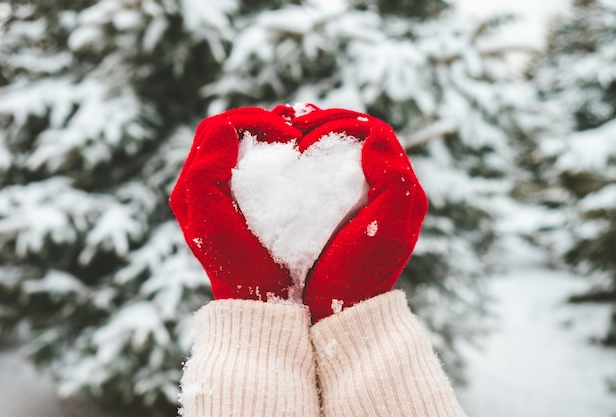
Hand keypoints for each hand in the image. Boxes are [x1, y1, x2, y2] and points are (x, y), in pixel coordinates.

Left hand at [169, 107, 301, 300]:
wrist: (264, 304)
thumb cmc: (242, 268)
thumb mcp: (213, 226)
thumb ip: (204, 177)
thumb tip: (223, 129)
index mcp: (193, 186)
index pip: (218, 129)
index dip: (253, 121)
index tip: (287, 135)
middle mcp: (205, 186)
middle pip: (230, 131)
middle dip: (263, 122)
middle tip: (295, 134)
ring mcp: (226, 192)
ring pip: (244, 143)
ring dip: (271, 133)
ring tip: (299, 138)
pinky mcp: (246, 201)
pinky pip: (257, 160)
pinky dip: (277, 150)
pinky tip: (299, 154)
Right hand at [299, 111, 427, 321]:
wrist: (338, 314)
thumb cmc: (359, 276)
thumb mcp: (384, 234)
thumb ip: (393, 183)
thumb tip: (375, 134)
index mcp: (400, 186)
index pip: (373, 132)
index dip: (338, 123)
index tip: (305, 137)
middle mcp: (383, 185)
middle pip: (354, 134)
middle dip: (321, 123)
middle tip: (289, 129)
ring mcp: (358, 194)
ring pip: (336, 147)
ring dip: (311, 134)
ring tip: (282, 136)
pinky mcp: (336, 205)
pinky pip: (322, 166)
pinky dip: (302, 154)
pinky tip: (282, 157)